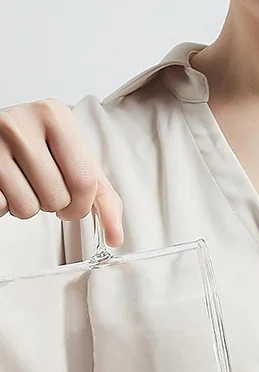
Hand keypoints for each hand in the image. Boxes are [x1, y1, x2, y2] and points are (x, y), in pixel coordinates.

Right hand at [0, 99, 122, 244]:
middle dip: (55, 205)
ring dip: (29, 206)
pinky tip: (5, 184)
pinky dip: (6, 204)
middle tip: (43, 187)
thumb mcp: (77, 161)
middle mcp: (23, 123)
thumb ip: (103, 197)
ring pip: (28, 208)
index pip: (84, 183)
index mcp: (55, 116)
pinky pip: (2, 206)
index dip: (81, 206)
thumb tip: (115, 236)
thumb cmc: (40, 149)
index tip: (74, 204)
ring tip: (23, 183)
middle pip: (58, 198)